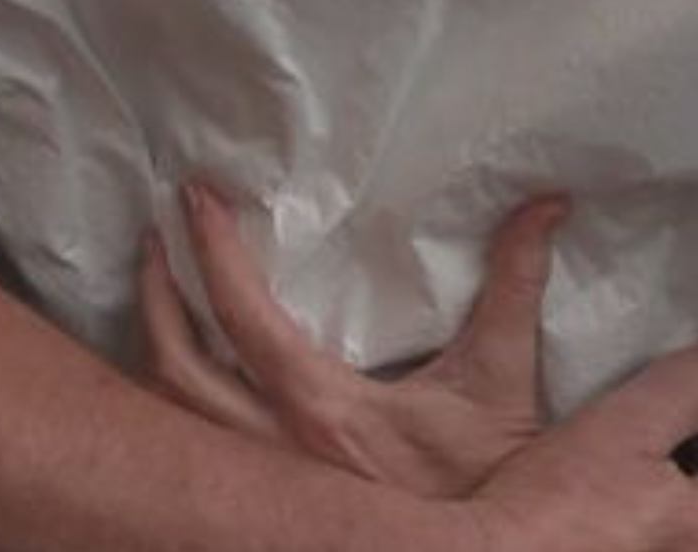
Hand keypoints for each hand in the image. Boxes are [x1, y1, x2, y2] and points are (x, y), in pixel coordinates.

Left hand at [139, 183, 697, 548]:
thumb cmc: (482, 474)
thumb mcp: (500, 378)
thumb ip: (513, 286)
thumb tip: (545, 205)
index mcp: (321, 408)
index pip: (241, 317)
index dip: (211, 248)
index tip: (195, 194)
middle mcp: (271, 449)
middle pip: (175, 364)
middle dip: (155, 292)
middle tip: (154, 233)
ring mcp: (257, 480)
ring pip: (169, 412)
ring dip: (151, 342)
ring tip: (152, 287)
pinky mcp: (257, 502)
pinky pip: (187, 449)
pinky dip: (168, 402)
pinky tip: (173, 370)